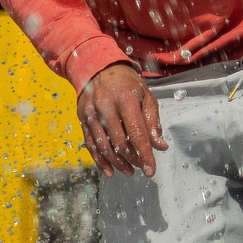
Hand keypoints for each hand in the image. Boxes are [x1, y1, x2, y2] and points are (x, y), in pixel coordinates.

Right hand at [78, 61, 165, 176]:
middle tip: (141, 168)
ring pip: (103, 146)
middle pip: (119, 143)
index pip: (136, 133)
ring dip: (117, 163)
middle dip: (132, 160)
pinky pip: (90, 145)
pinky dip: (100, 161)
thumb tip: (160, 146)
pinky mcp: (82, 120)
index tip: (151, 170)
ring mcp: (91, 115)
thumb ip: (153, 122)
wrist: (99, 70)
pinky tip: (110, 171)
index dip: (144, 154)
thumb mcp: (146, 97)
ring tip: (129, 171)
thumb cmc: (128, 85)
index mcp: (125, 100)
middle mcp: (105, 108)